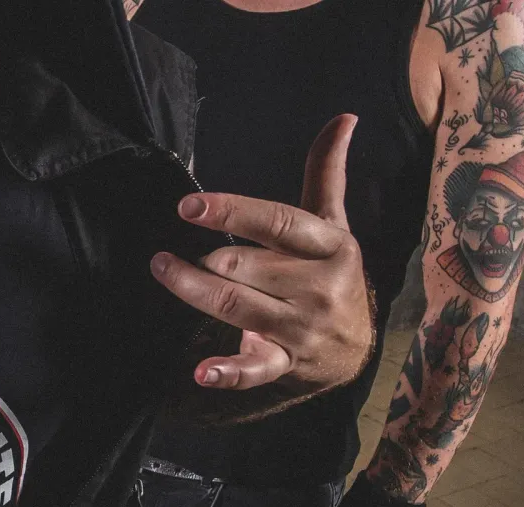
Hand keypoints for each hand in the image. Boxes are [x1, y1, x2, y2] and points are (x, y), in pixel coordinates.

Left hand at [149, 115, 372, 396]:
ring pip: (236, 306)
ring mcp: (303, 328)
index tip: (189, 207)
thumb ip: (326, 173)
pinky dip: (229, 372)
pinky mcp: (288, 363)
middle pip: (246, 266)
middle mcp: (319, 287)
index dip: (232, 212)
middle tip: (175, 248)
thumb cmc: (333, 273)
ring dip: (192, 289)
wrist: (360, 347)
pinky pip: (256, 368)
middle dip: (206, 258)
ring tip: (163, 268)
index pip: (277, 222)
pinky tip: (202, 372)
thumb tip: (343, 117)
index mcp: (330, 246)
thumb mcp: (334, 224)